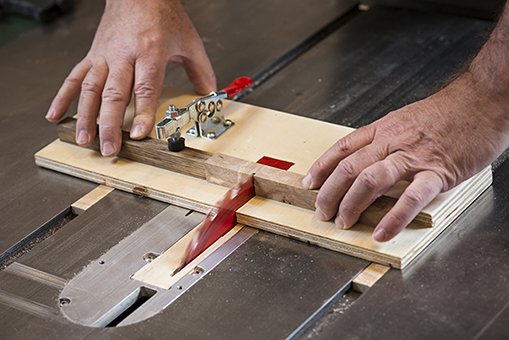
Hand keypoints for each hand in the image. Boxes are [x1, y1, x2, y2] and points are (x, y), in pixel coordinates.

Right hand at [46, 0, 215, 155]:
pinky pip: (74, 77)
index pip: (145, 88)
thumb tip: (210, 93)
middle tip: (109, 148)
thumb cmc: (161, 15)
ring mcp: (104, 56)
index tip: (139, 134)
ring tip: (84, 140)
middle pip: (114, 94)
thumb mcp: (189, 41)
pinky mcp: (93, 55)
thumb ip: (200, 69)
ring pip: (90, 89)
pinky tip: (56, 115)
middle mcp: (123, 55)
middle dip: (110, 125)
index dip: (142, 113)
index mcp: (149, 51)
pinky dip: (63, 97)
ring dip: (85, 117)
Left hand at [303, 74, 508, 241]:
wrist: (483, 100)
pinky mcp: (438, 172)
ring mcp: (413, 157)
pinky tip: (382, 232)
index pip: (343, 148)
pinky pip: (411, 197)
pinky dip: (394, 217)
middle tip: (323, 212)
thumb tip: (366, 159)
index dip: (322, 167)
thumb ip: (385, 139)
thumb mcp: (406, 119)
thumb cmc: (448, 112)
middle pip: (349, 167)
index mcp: (384, 129)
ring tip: (343, 222)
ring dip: (351, 204)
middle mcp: (392, 141)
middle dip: (330, 193)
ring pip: (370, 180)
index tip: (309, 183)